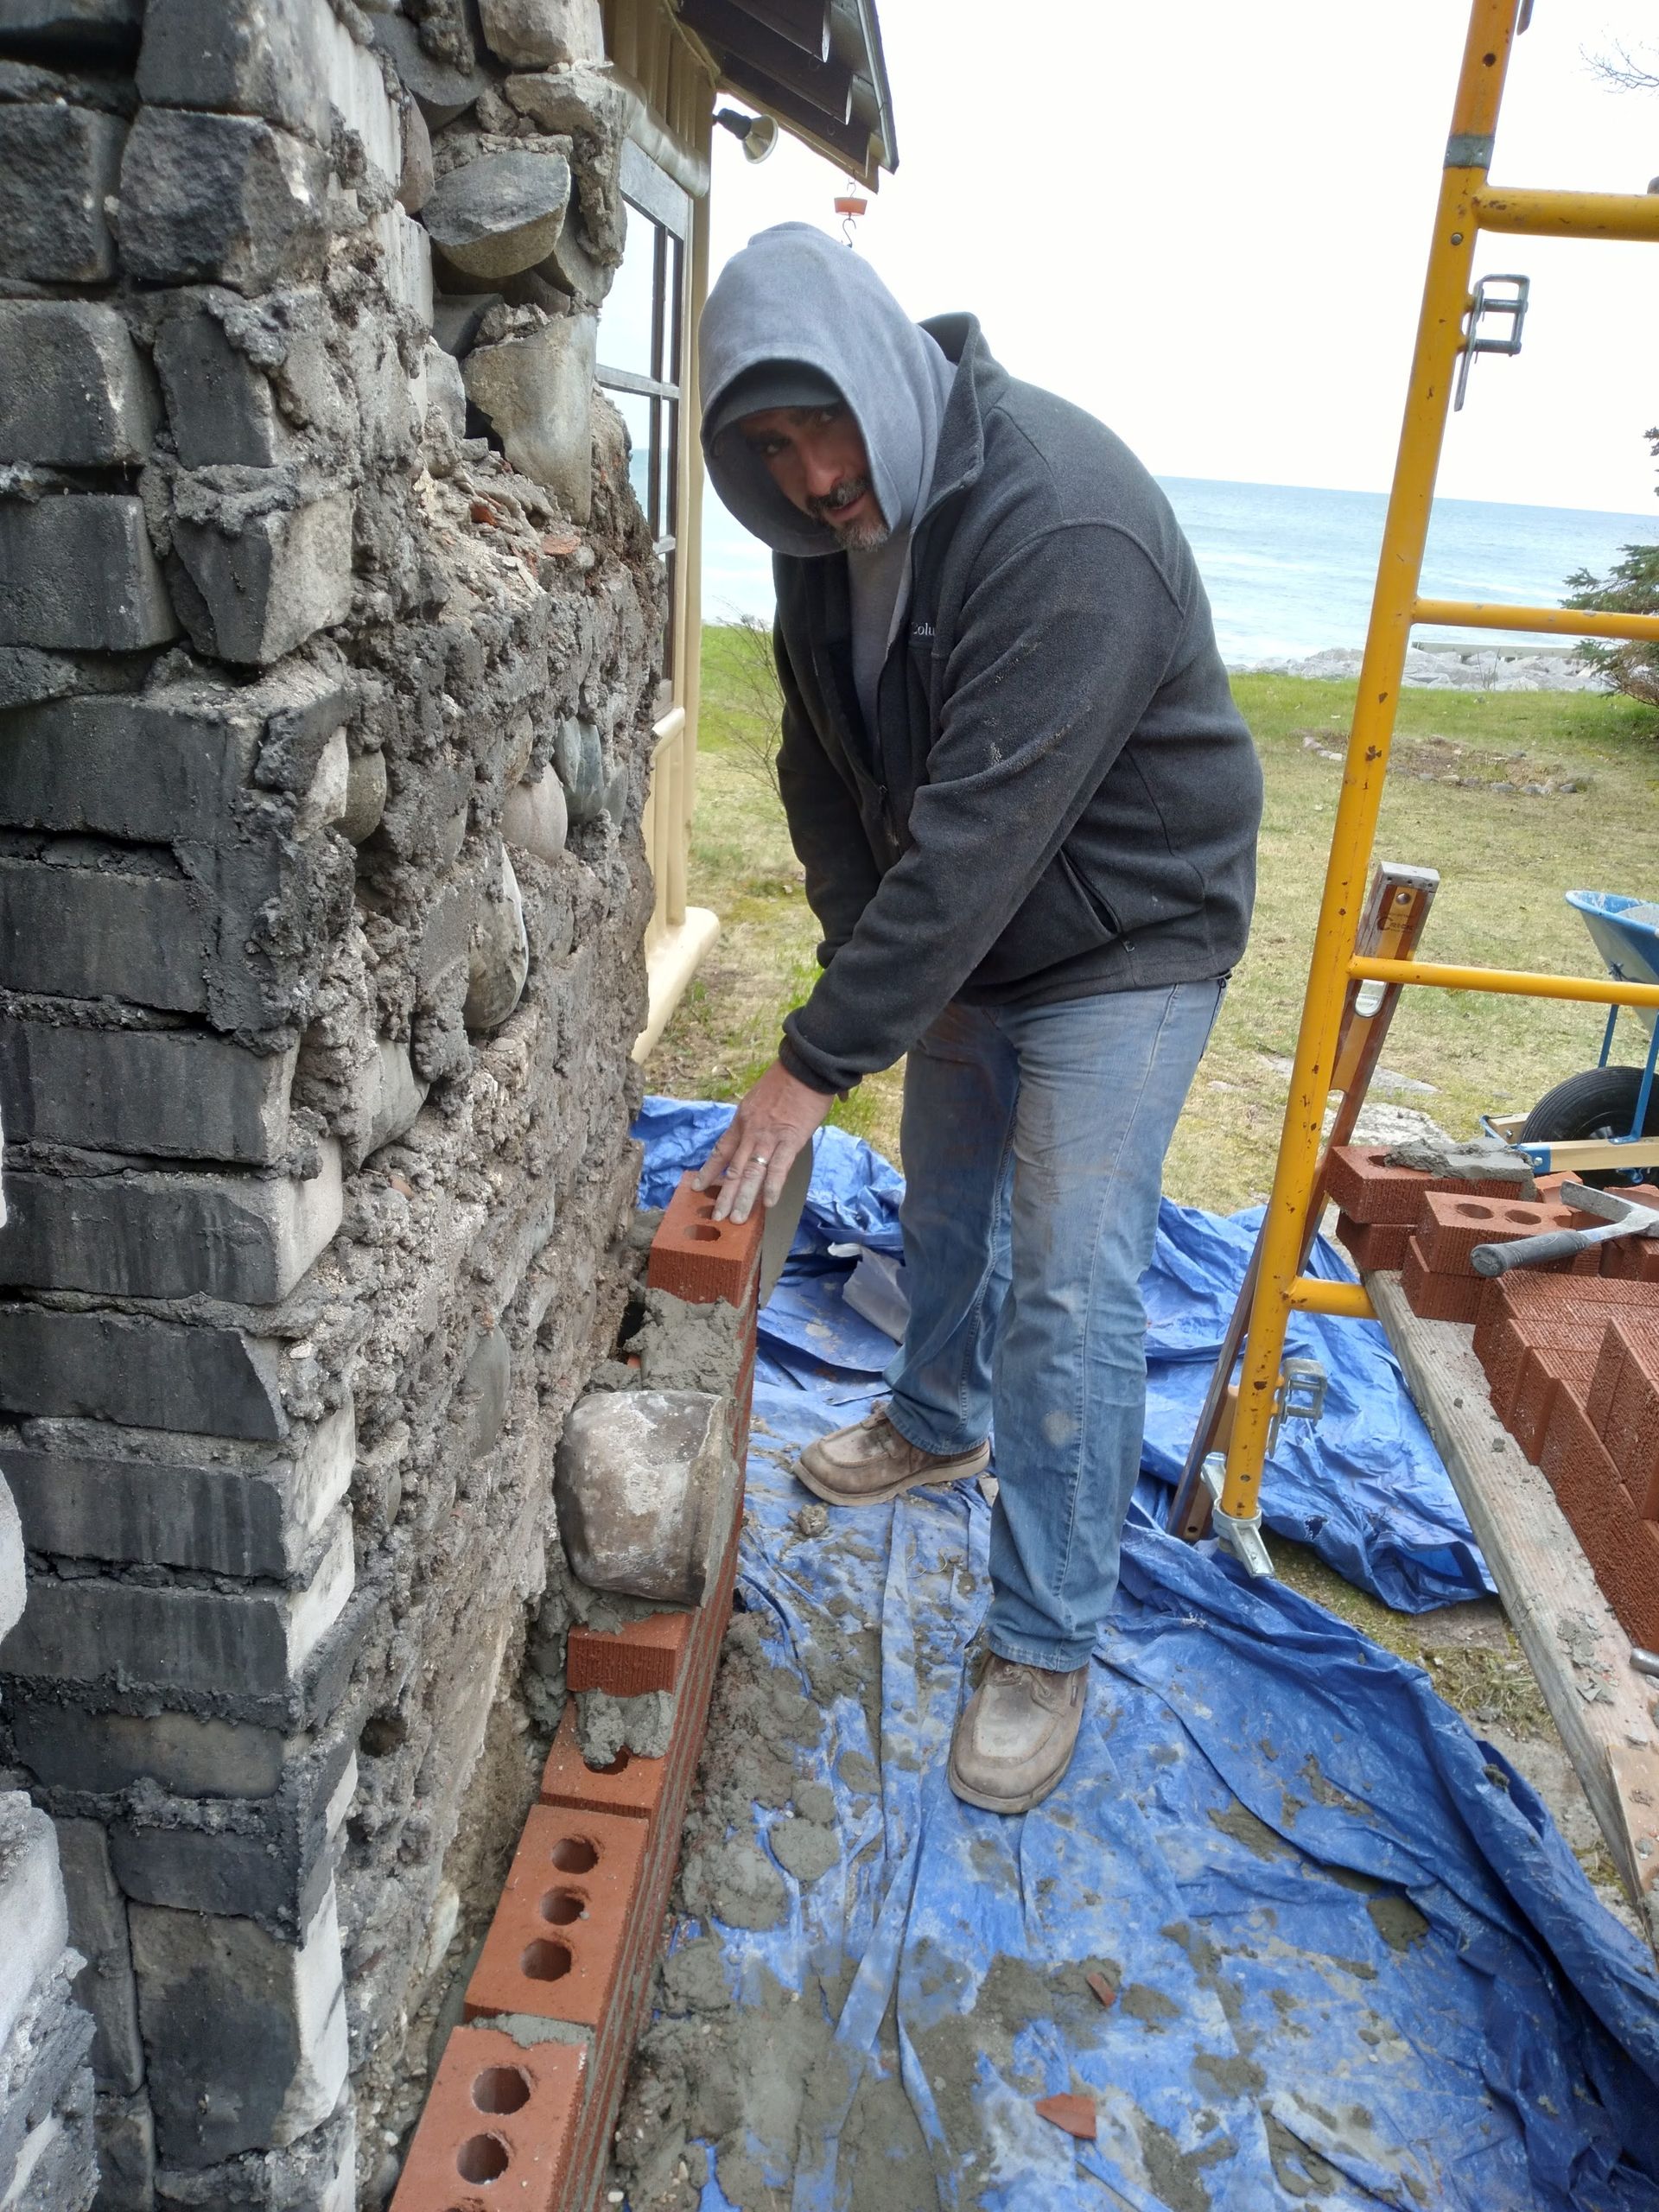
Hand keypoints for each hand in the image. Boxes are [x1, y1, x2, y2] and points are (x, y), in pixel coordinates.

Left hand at [695, 1059, 833, 1223]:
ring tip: (736, 1219)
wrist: (805, 1065)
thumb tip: (765, 1126)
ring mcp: (769, 1137)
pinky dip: (772, 1187)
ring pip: (751, 1173)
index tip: (698, 1186)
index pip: (721, 1150)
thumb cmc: (788, 1078)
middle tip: (717, 1217)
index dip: (709, 1170)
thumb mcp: (761, 1096)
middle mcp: (750, 1131)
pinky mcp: (791, 1140)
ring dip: (743, 1198)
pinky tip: (768, 1204)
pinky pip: (778, 1168)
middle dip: (724, 1195)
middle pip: (732, 1168)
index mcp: (742, 1119)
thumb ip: (759, 1116)